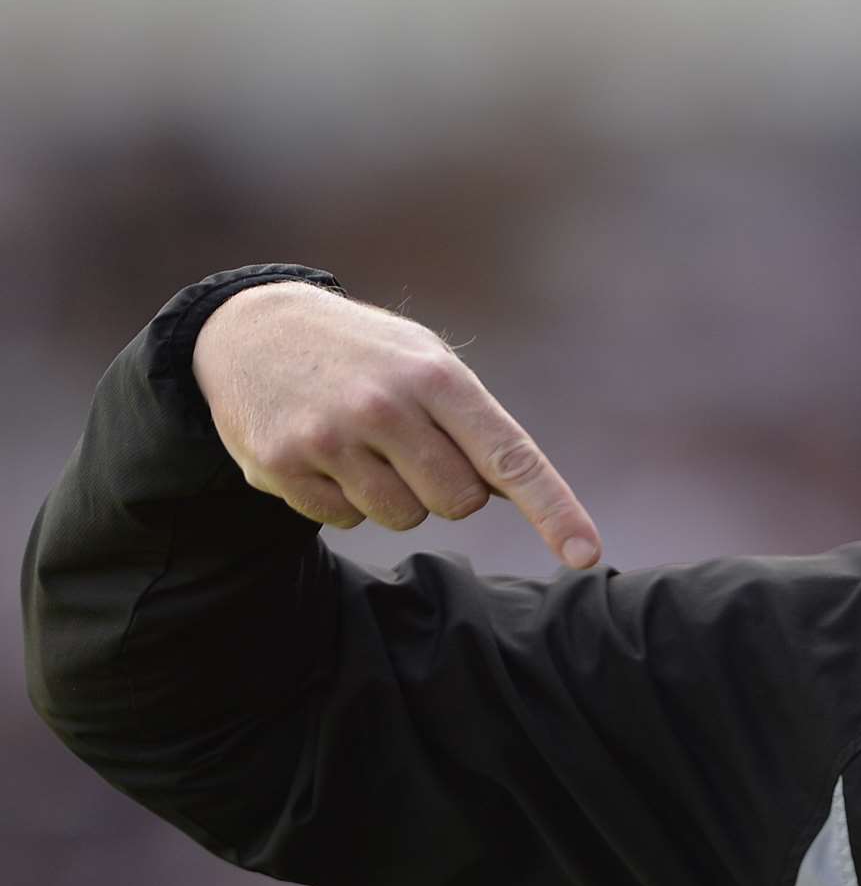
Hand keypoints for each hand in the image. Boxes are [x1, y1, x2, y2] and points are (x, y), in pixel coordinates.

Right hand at [191, 281, 602, 568]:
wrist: (249, 330)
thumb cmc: (365, 355)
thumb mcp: (425, 363)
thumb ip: (473, 425)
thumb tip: (513, 492)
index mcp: (437, 377)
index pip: (510, 457)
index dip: (554, 510)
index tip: (586, 555)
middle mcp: (386, 407)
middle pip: (458, 503)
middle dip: (448, 489)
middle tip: (413, 445)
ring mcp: (331, 438)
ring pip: (402, 518)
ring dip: (394, 496)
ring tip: (363, 444)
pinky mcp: (282, 467)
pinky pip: (345, 520)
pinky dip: (343, 498)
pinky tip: (322, 452)